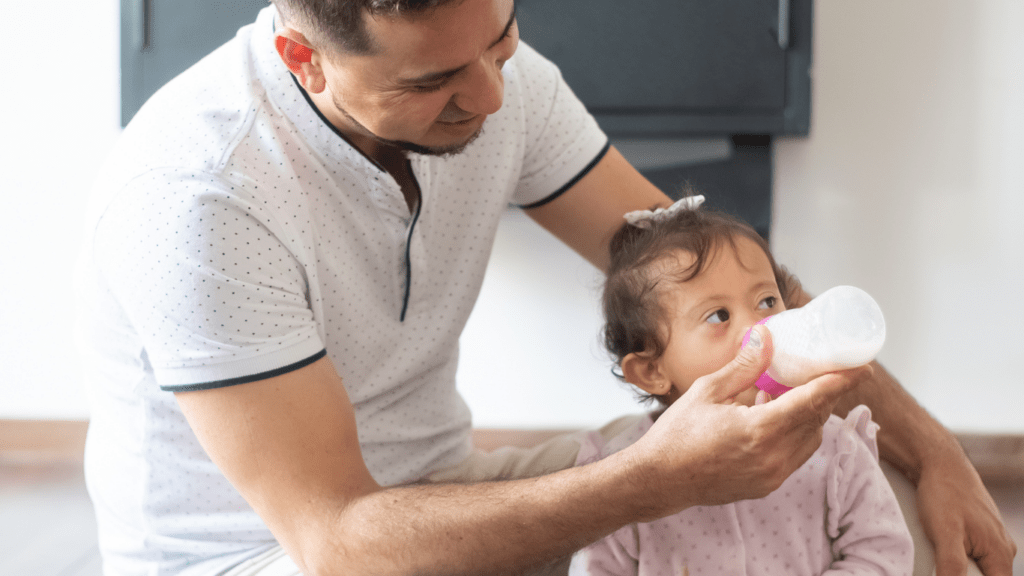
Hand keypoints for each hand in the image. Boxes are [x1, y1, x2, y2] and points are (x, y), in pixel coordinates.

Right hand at [628, 325, 871, 515]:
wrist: (660, 480)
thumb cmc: (677, 435)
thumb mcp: (707, 391)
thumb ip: (744, 367)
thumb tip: (766, 337)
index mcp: (758, 430)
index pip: (812, 401)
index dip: (840, 382)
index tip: (862, 367)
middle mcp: (772, 457)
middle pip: (816, 419)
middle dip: (824, 394)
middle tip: (825, 371)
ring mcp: (771, 475)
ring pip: (810, 439)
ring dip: (809, 415)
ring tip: (789, 393)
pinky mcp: (766, 485)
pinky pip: (795, 455)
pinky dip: (795, 434)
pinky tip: (774, 417)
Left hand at [916, 442, 1016, 575]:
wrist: (939, 462)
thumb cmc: (944, 493)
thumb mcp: (945, 534)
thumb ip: (952, 567)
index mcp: (1001, 554)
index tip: (950, 568)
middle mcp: (1002, 548)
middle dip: (962, 572)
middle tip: (942, 556)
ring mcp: (992, 539)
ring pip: (974, 565)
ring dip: (955, 562)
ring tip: (939, 543)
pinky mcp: (979, 531)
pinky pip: (969, 552)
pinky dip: (954, 550)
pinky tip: (939, 537)